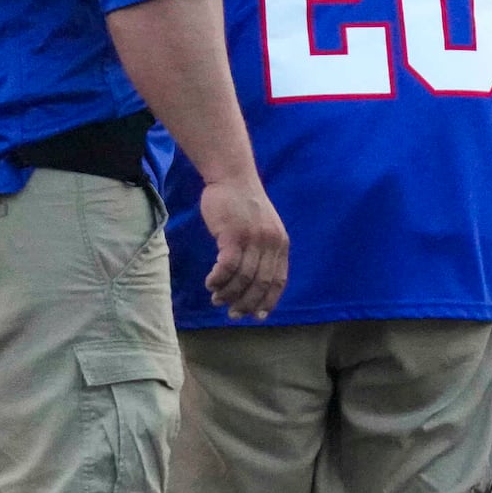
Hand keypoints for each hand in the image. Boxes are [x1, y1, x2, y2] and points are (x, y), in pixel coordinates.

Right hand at [199, 176, 288, 319]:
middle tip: (232, 313)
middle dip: (246, 303)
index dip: (268, 301)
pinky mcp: (233, 235)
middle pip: (260, 284)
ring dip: (228, 293)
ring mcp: (253, 239)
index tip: (257, 315)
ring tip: (216, 298)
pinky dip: (218, 280)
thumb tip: (253, 280)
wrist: (232, 177)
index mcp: (280, 244)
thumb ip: (263, 250)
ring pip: (242, 278)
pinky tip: (210, 283)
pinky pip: (227, 267)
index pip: (278, 281)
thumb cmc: (243, 203)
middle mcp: (270, 243)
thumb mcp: (264, 227)